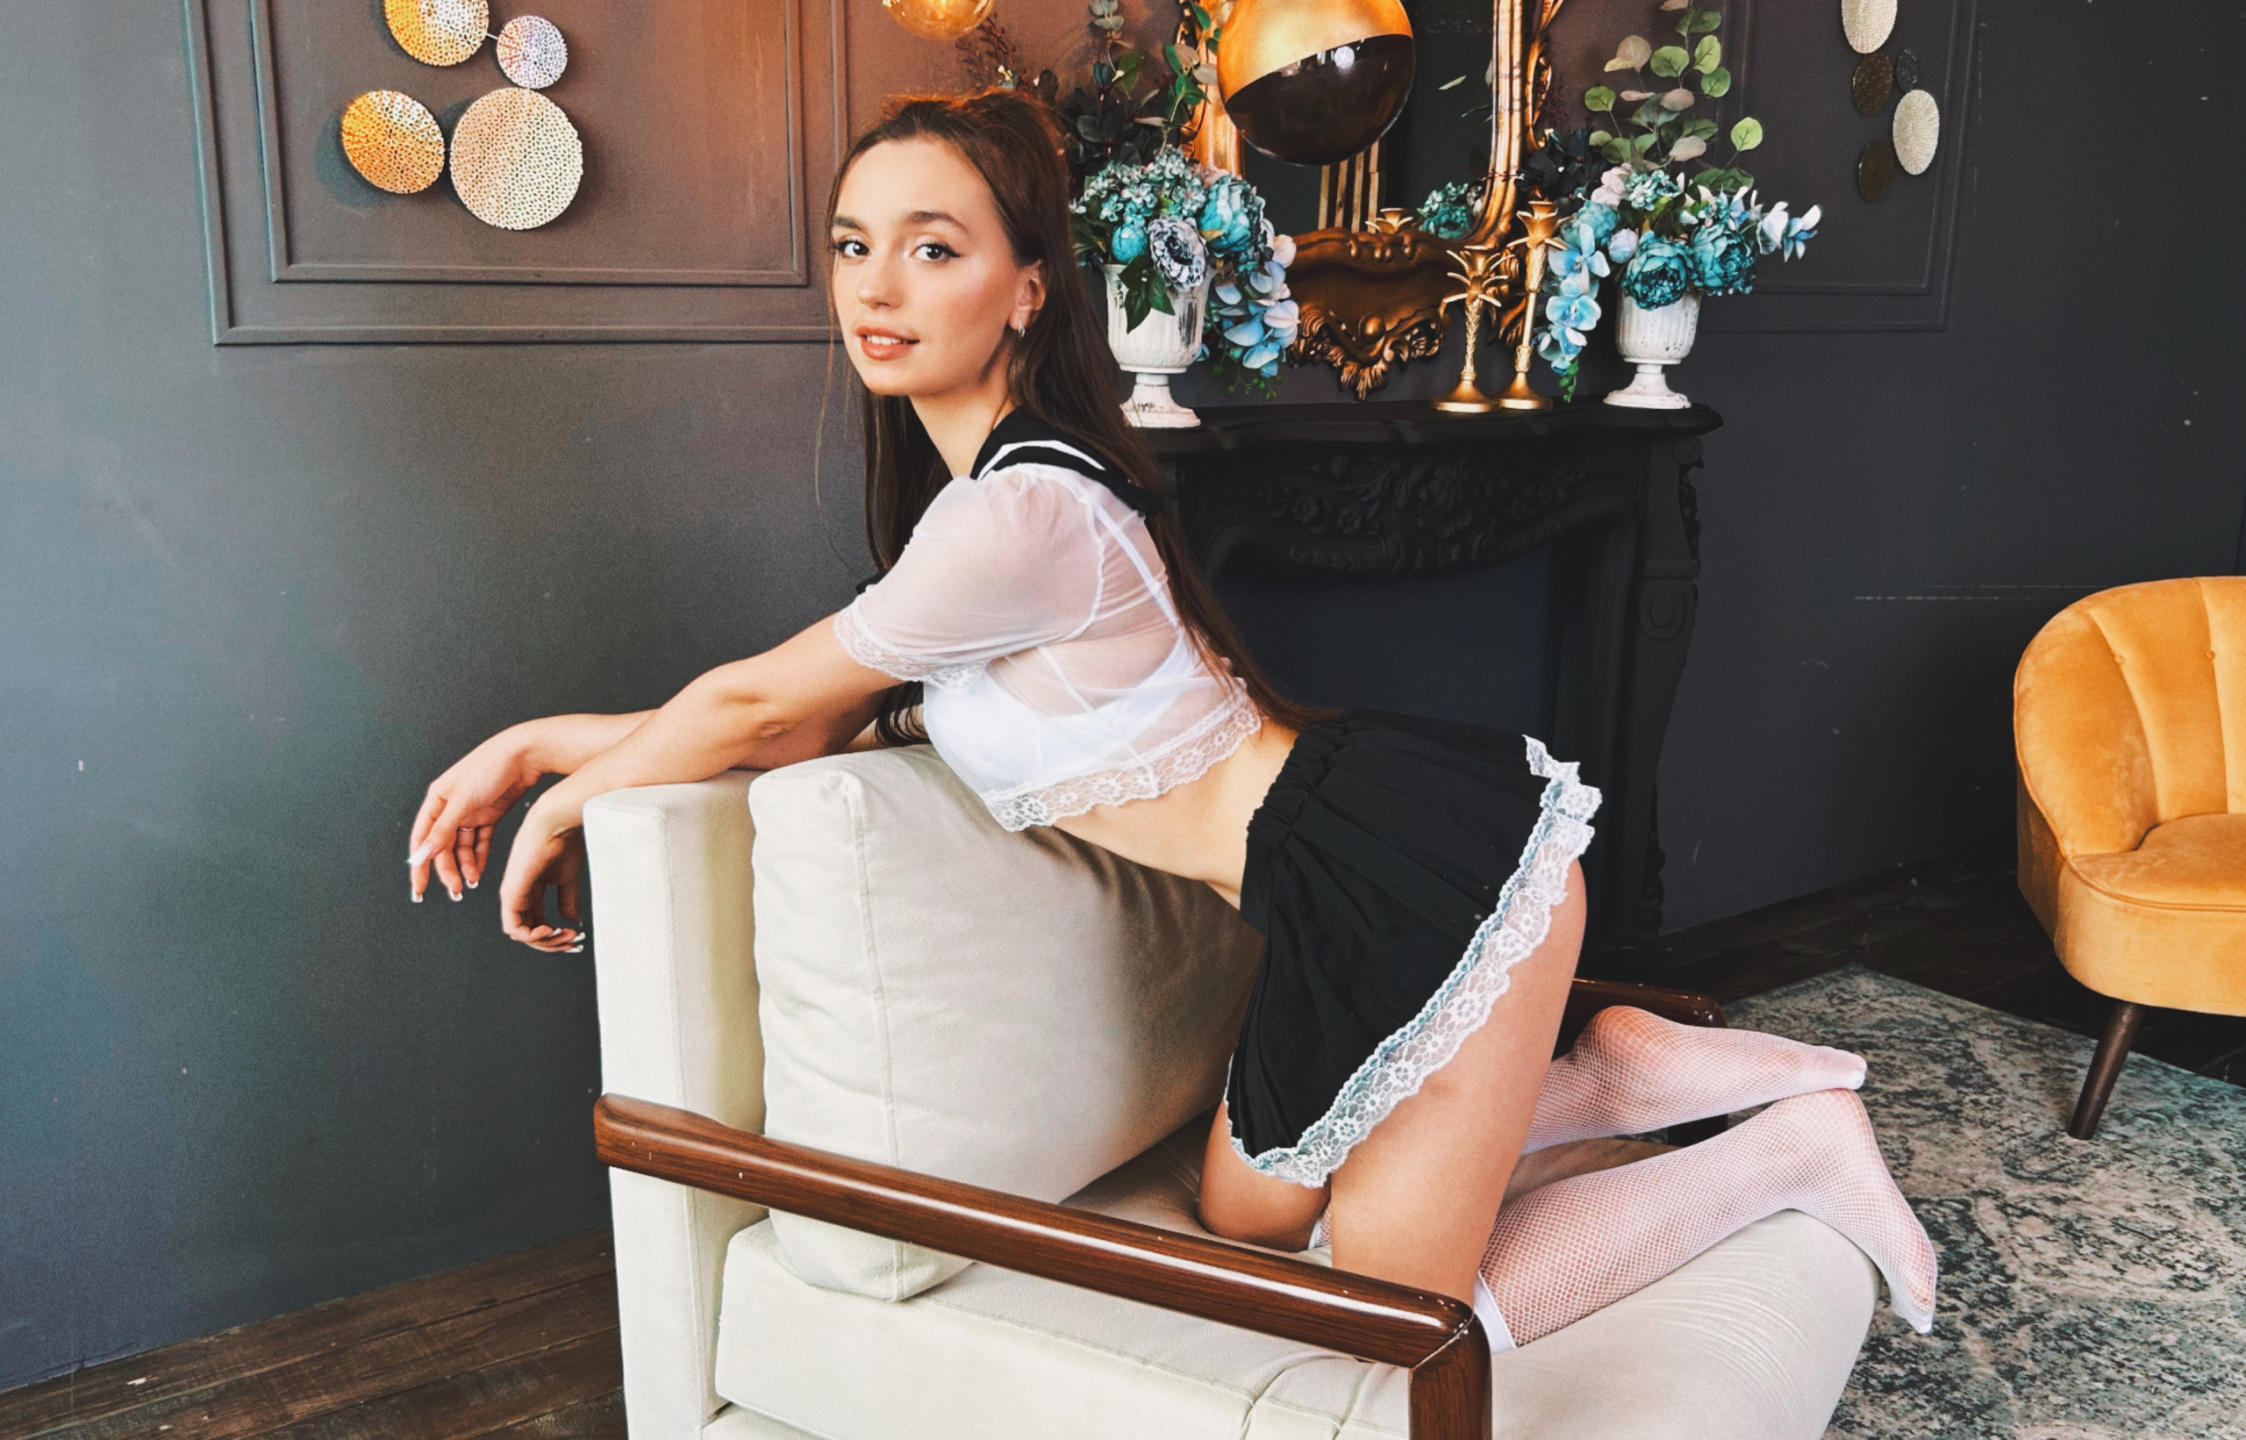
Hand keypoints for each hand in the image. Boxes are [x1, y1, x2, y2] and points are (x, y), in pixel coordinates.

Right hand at [408, 726, 542, 902]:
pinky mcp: (489, 814)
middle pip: (442, 847)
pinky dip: (478, 857)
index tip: (418, 889)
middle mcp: (451, 807)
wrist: (526, 753)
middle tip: (455, 890)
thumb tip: (423, 853)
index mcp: (437, 800)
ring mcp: (471, 811)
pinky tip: (479, 871)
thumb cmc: (491, 766)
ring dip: (464, 866)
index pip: (422, 839)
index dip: (419, 865)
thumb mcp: (463, 800)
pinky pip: (479, 842)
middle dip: (446, 870)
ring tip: (470, 882)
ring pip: (461, 847)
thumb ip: (443, 829)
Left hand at [495, 791, 587, 952]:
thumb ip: (567, 902)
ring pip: (520, 934)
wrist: (557, 822)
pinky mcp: (511, 892)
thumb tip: (571, 922)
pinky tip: (550, 929)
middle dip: (553, 942)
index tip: (577, 936)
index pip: (537, 923)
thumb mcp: (567, 879)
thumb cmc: (563, 841)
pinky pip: (514, 926)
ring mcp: (513, 894)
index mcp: (531, 889)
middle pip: (529, 932)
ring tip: (565, 934)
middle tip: (573, 940)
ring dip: (545, 941)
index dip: (556, 936)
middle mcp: (518, 893)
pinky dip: (531, 935)